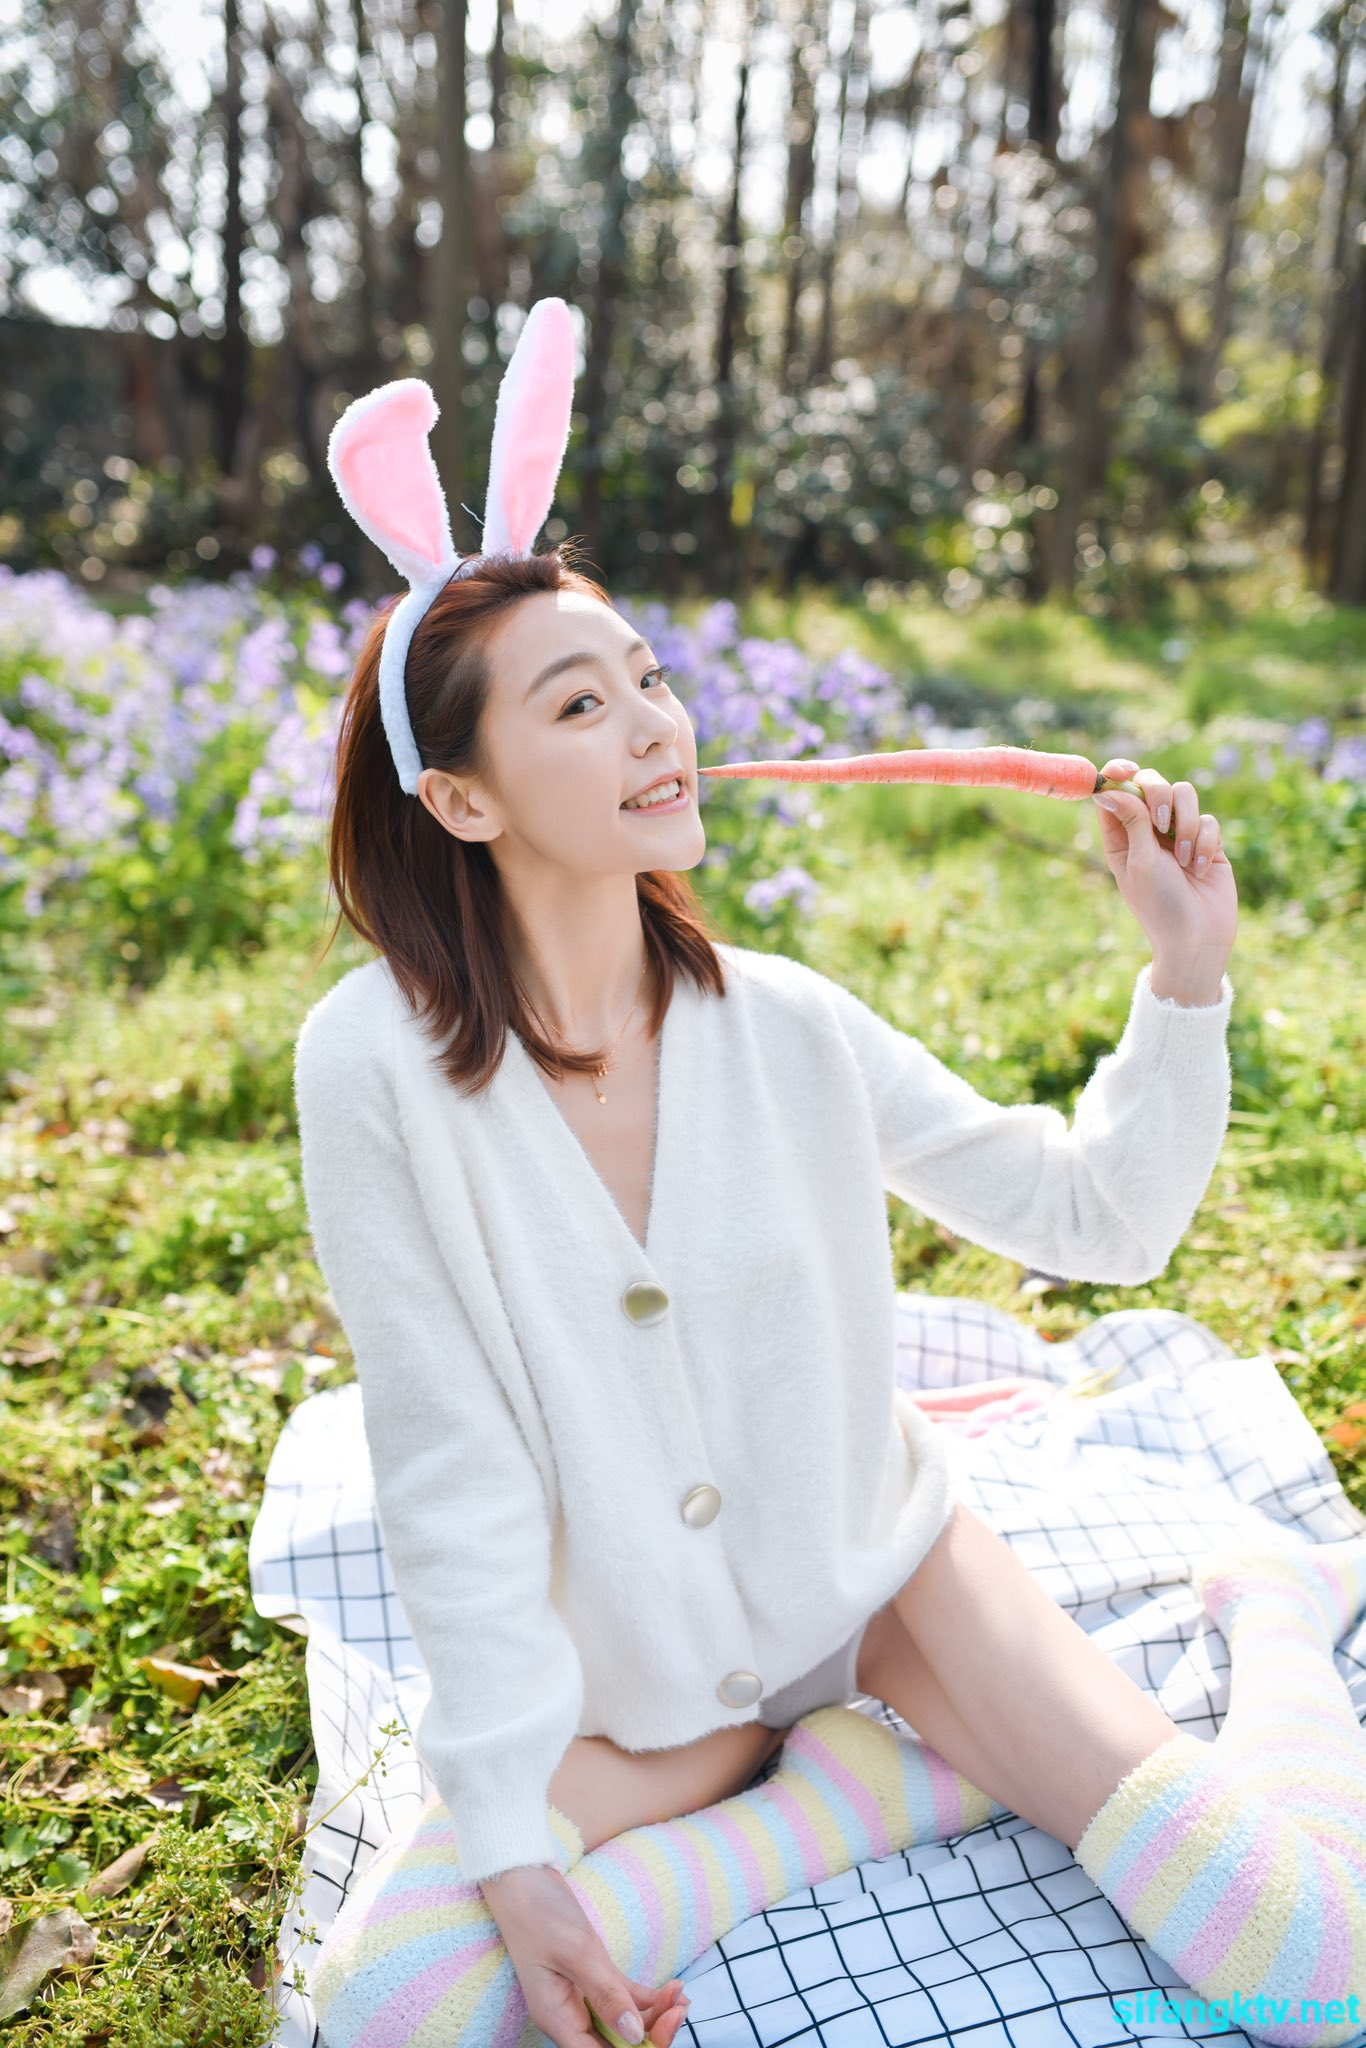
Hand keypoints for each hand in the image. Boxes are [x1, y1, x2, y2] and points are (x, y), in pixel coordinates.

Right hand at [479, 1862, 690, 2047]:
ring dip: (656, 2016)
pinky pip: (626, 2000)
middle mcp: (571, 2016)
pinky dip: (651, 1999)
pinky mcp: (595, 1978)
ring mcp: (584, 1998)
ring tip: (681, 1996)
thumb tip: (634, 2034)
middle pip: (617, 2045)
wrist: (523, 1879)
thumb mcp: (576, 1952)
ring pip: (626, 2024)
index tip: (665, 2028)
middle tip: (680, 2009)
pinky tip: (672, 1987)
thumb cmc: (539, 1913)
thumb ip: (606, 1994)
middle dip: (651, 2034)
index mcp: (559, 2020)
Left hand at [1091, 757, 1236, 987]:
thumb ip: (1130, 820)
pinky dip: (1204, 842)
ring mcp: (1179, 834)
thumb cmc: (1160, 904)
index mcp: (1122, 836)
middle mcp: (1149, 830)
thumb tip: (1105, 788)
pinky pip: (1208, 819)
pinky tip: (1200, 869)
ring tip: (1184, 860)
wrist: (1197, 937)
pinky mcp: (1207, 841)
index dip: (1117, 773)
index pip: (1116, 791)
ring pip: (1185, 794)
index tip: (1125, 769)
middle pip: (1152, 783)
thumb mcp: (1139, 860)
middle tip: (1162, 824)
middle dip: (1159, 797)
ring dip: (1185, 825)